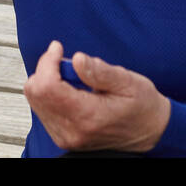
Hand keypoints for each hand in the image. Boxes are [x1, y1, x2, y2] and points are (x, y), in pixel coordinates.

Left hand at [23, 40, 171, 153]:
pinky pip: (42, 109)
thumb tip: (76, 59)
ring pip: (36, 101)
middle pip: (35, 93)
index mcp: (87, 116)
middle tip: (68, 62)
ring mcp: (66, 136)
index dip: (47, 62)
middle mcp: (72, 130)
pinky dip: (51, 93)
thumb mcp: (128, 82)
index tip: (59, 48)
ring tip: (75, 78)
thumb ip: (100, 71)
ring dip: (48, 81)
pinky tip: (71, 89)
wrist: (149, 131)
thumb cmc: (142, 106)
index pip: (47, 87)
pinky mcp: (64, 136)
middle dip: (46, 69)